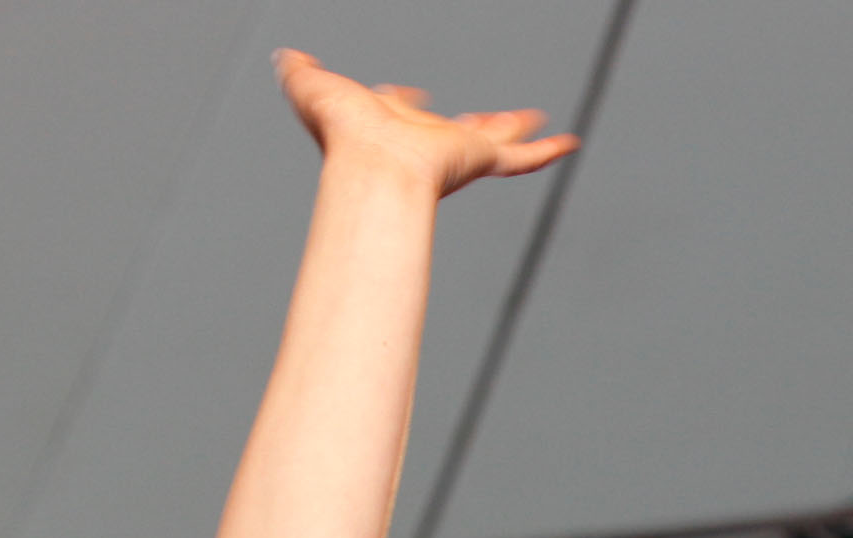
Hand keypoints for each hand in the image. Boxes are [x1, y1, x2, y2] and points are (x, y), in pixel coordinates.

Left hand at [276, 49, 575, 197]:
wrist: (372, 166)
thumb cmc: (342, 138)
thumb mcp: (310, 88)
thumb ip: (298, 71)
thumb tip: (283, 57)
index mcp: (391, 125)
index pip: (403, 108)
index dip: (402, 98)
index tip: (408, 92)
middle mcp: (427, 141)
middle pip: (458, 127)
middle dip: (475, 120)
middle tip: (493, 117)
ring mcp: (457, 152)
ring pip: (498, 141)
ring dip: (520, 132)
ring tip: (542, 125)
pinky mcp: (481, 159)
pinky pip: (522, 158)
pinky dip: (547, 151)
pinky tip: (569, 143)